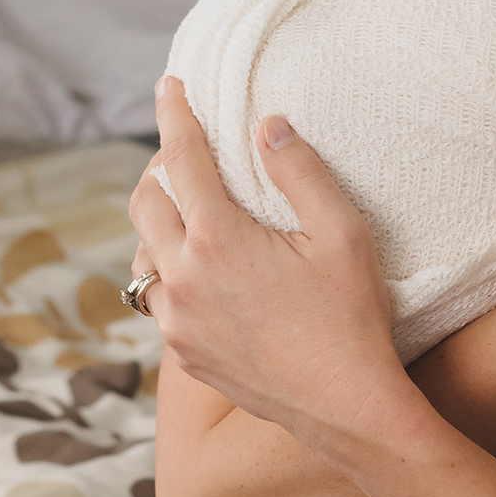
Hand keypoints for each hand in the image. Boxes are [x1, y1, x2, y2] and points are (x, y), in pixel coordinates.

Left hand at [127, 79, 405, 439]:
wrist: (346, 411)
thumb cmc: (352, 319)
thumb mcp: (342, 233)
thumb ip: (300, 170)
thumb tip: (267, 125)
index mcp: (217, 239)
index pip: (182, 158)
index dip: (174, 115)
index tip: (169, 86)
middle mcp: (183, 278)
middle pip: (144, 203)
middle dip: (159, 170)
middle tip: (184, 154)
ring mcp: (177, 322)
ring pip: (144, 256)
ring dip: (159, 226)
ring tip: (187, 212)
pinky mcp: (184, 354)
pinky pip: (160, 301)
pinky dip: (170, 274)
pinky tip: (200, 273)